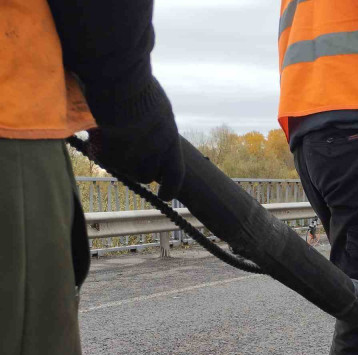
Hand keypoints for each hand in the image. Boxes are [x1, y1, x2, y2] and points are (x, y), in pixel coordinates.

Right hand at [87, 77, 184, 200]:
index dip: (170, 188)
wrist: (119, 70)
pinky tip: (96, 140)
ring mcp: (135, 145)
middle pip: (147, 175)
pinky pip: (108, 159)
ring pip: (126, 169)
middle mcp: (156, 145)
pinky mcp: (114, 142)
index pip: (176, 173)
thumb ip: (159, 130)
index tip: (165, 195)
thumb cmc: (136, 84)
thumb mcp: (158, 108)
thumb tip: (157, 148)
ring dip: (118, 162)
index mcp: (170, 136)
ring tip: (110, 145)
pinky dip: (101, 154)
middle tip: (128, 161)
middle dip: (138, 172)